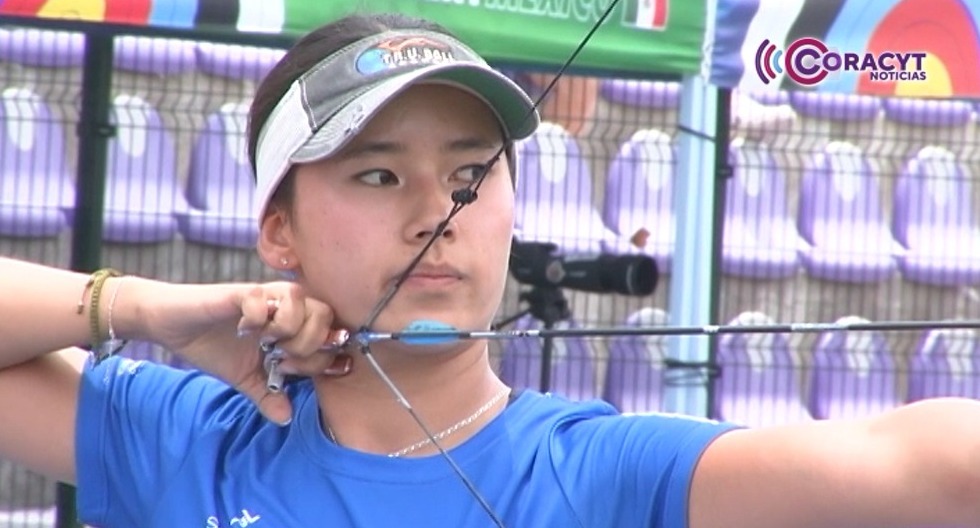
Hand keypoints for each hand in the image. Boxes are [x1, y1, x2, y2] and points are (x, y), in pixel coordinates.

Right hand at [129, 280, 349, 424]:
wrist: (174, 325)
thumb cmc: (213, 345)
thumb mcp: (245, 378)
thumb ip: (268, 395)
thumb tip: (286, 418)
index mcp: (294, 324)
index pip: (331, 335)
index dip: (320, 359)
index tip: (292, 371)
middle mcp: (285, 305)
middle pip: (324, 314)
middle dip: (306, 344)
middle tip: (279, 358)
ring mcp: (264, 295)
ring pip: (300, 300)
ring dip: (285, 328)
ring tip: (264, 343)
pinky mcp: (239, 292)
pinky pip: (261, 297)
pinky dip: (256, 317)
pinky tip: (244, 329)